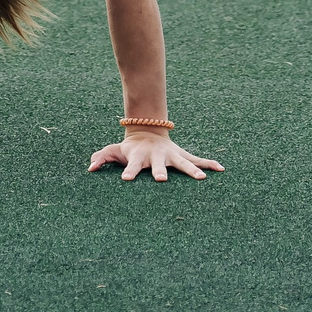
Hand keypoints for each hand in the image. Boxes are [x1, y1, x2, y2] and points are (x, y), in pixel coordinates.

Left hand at [88, 131, 221, 181]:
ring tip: (201, 178)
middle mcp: (156, 156)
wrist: (147, 132)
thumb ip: (102, 157)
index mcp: (139, 157)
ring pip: (182, 162)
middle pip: (158, 165)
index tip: (126, 179)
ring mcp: (171, 155)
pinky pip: (197, 159)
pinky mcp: (182, 155)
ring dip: (191, 169)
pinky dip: (209, 164)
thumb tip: (89, 167)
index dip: (129, 172)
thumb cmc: (129, 148)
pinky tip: (221, 169)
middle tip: (162, 180)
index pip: (132, 166)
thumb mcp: (114, 150)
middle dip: (160, 171)